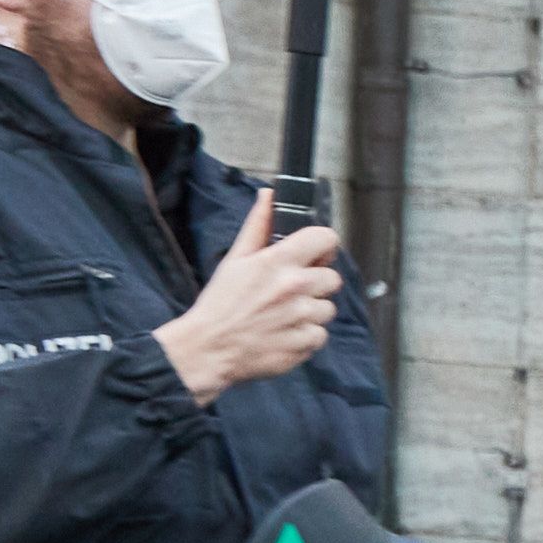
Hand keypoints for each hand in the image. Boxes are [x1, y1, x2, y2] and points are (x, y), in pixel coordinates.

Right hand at [157, 193, 341, 404]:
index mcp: (278, 262)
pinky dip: (306, 335)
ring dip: (311, 311)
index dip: (324, 245)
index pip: (326, 239)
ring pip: (328, 308)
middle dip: (316, 282)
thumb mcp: (236, 258)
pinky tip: (283, 332)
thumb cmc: (221, 302)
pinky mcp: (306, 343)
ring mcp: (303, 317)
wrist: (209, 347)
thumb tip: (269, 195)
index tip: (315, 253)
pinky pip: (321, 334)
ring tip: (282, 314)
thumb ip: (258, 226)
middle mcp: (295, 287)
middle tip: (290, 290)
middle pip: (332, 278)